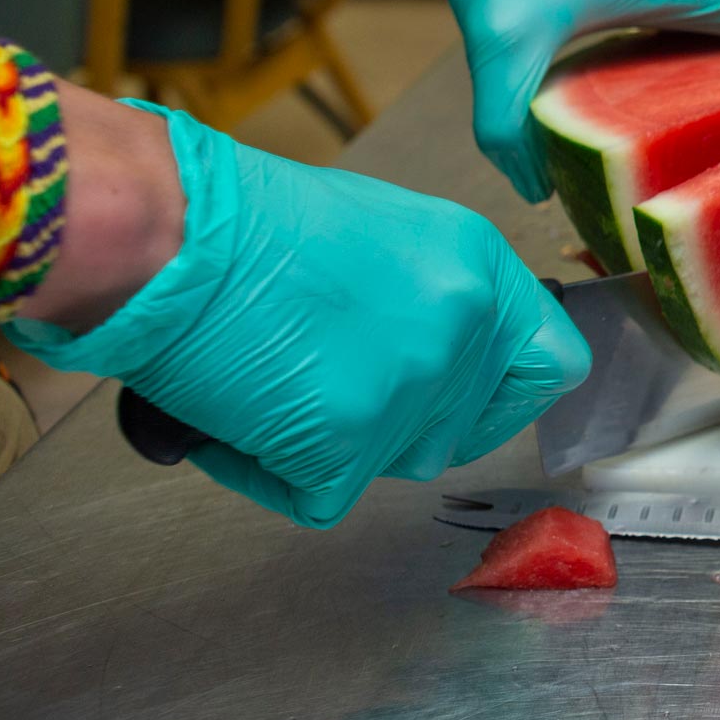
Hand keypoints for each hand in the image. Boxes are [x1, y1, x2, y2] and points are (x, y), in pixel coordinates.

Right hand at [6, 103, 589, 527]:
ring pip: (401, 463)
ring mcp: (410, 394)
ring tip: (279, 385)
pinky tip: (235, 424)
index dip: (507, 391)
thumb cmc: (248, 222)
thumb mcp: (383, 230)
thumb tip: (447, 351)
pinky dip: (271, 474)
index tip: (470, 395)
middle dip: (407, 421)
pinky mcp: (345, 449)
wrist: (170, 235)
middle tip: (334, 382)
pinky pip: (320, 498)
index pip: (550, 366)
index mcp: (477, 269)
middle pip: (464, 427)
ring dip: (345, 446)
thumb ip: (434, 295)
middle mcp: (462, 331)